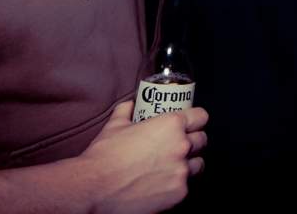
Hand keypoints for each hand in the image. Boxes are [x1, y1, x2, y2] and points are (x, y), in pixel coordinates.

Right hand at [74, 101, 208, 213]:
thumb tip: (131, 104)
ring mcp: (181, 171)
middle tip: (179, 146)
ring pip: (198, 164)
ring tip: (174, 166)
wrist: (94, 188)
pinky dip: (177, 184)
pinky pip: (186, 186)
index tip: (192, 123)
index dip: (196, 119)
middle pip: (202, 140)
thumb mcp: (115, 125)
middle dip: (193, 141)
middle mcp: (181, 146)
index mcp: (170, 125)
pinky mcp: (179, 194)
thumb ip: (127, 110)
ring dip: (189, 163)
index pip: (200, 116)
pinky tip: (163, 184)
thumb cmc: (104, 156)